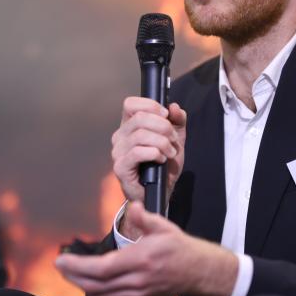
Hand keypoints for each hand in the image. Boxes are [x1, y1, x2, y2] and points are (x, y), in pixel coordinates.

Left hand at [55, 202, 237, 295]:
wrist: (200, 272)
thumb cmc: (180, 247)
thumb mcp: (164, 227)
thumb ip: (144, 217)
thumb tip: (132, 207)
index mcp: (141, 259)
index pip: (102, 268)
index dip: (78, 266)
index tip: (62, 260)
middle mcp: (137, 280)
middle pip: (96, 284)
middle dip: (73, 276)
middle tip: (59, 266)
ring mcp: (138, 293)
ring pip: (101, 294)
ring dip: (81, 284)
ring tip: (69, 273)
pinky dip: (95, 291)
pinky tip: (87, 282)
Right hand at [111, 97, 185, 238]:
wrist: (161, 191)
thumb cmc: (164, 166)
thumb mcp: (176, 139)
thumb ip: (177, 121)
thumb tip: (174, 107)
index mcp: (130, 126)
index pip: (131, 104)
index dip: (150, 105)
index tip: (166, 115)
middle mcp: (120, 137)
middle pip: (139, 118)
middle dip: (163, 127)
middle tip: (173, 140)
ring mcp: (118, 152)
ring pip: (140, 135)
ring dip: (161, 142)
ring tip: (170, 152)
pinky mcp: (120, 167)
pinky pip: (137, 152)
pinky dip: (154, 153)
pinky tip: (161, 159)